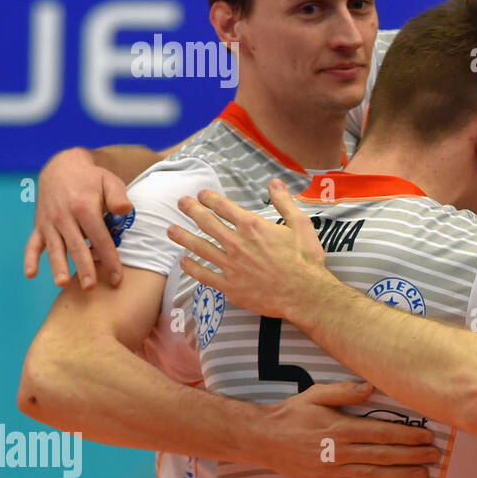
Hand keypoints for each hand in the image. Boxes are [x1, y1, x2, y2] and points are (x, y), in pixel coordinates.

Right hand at [23, 147, 131, 288]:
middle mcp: (64, 216)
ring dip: (57, 266)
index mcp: (84, 207)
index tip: (116, 278)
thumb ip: (118, 196)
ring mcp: (49, 222)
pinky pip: (32, 244)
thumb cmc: (92, 178)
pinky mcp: (39, 225)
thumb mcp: (110, 180)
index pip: (100, 238)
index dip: (109, 259)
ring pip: (54, 248)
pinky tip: (30, 274)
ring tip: (62, 284)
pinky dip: (29, 258)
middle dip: (84, 268)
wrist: (62, 166)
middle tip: (91, 288)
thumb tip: (126, 209)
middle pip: (76, 247)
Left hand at [168, 178, 327, 318]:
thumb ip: (285, 202)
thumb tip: (275, 183)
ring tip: (171, 230)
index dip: (210, 199)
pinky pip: (205, 276)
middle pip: (207, 223)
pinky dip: (192, 268)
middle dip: (191, 211)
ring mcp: (230, 266)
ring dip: (183, 237)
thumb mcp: (301, 225)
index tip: (201, 194)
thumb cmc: (305, 260)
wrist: (304, 294)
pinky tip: (184, 262)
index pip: (224, 207)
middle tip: (181, 203)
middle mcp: (237, 244)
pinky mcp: (230, 286)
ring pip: (200, 248)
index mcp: (252, 226)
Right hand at [258, 380, 439, 477]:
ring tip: (422, 475)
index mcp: (342, 428)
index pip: (383, 433)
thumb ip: (345, 391)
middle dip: (412, 456)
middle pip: (384, 455)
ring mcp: (333, 470)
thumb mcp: (316, 394)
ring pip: (374, 474)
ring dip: (401, 475)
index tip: (427, 437)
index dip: (408, 436)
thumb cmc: (293, 413)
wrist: (264, 439)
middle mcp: (340, 451)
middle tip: (434, 457)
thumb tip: (371, 387)